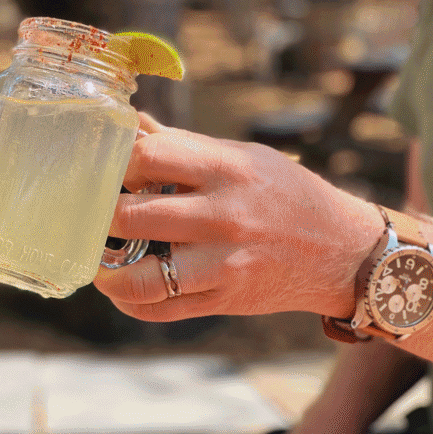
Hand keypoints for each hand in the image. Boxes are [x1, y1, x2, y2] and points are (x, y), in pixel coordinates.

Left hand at [94, 122, 380, 321]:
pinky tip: (121, 287)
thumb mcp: (242, 156)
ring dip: (106, 270)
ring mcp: (223, 263)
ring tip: (98, 259)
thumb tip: (132, 123)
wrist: (345, 251)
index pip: (146, 156)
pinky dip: (129, 301)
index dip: (111, 163)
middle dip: (98, 216)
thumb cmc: (284, 193)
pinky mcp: (224, 300)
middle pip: (130, 217)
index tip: (98, 168)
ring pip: (141, 277)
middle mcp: (223, 216)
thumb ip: (183, 144)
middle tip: (87, 214)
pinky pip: (160, 309)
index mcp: (225, 169)